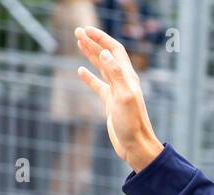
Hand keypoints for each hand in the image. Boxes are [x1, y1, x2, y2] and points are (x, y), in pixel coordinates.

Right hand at [73, 26, 163, 172]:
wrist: (136, 147)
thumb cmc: (132, 124)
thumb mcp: (123, 97)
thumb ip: (115, 74)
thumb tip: (105, 52)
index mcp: (128, 78)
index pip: (115, 50)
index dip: (101, 38)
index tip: (85, 29)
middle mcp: (124, 82)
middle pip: (107, 56)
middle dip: (93, 42)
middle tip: (77, 31)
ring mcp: (117, 92)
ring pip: (102, 68)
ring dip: (91, 54)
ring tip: (78, 42)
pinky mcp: (111, 103)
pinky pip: (99, 85)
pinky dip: (89, 77)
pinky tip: (79, 71)